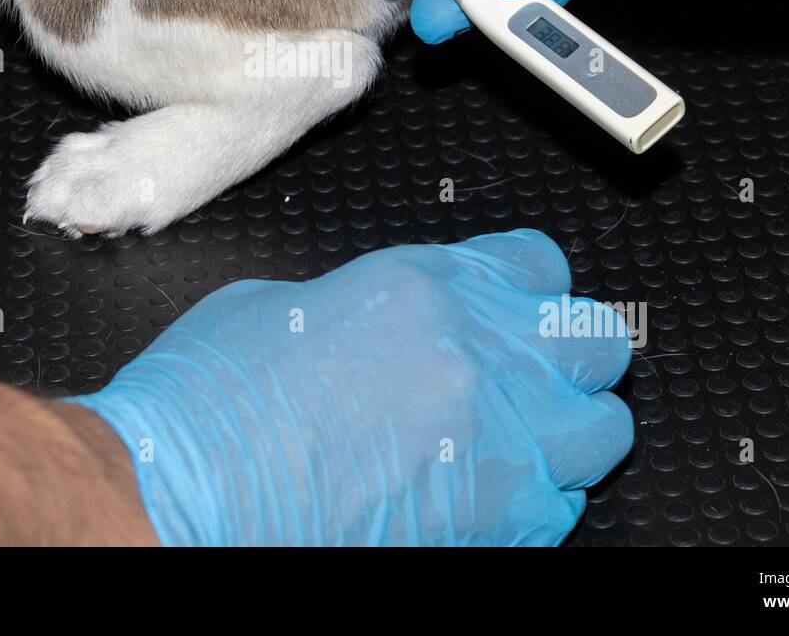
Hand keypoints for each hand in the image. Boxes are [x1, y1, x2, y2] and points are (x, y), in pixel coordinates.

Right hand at [72, 229, 633, 545]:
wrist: (185, 495)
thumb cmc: (210, 407)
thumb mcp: (283, 306)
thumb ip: (373, 306)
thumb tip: (394, 323)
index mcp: (424, 286)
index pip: (535, 263)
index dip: (527, 287)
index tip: (516, 307)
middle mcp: (478, 354)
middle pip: (593, 338)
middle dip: (569, 355)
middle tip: (533, 375)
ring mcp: (498, 442)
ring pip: (603, 428)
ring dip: (569, 432)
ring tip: (521, 443)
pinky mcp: (495, 525)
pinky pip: (561, 509)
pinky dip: (536, 503)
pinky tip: (486, 498)